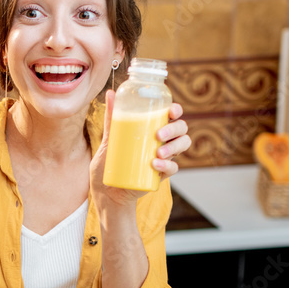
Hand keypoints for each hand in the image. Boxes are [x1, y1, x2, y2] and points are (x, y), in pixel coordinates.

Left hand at [90, 92, 191, 209]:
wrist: (106, 194)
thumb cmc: (108, 165)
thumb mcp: (108, 141)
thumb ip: (111, 120)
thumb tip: (110, 93)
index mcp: (153, 129)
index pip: (171, 115)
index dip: (176, 110)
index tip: (171, 110)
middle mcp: (162, 142)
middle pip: (181, 129)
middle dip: (174, 129)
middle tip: (158, 134)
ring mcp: (163, 158)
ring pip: (181, 146)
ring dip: (174, 147)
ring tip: (158, 153)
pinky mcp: (160, 175)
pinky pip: (172, 168)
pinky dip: (167, 166)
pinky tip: (156, 165)